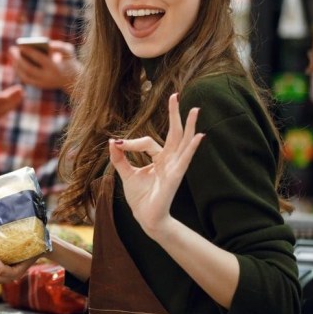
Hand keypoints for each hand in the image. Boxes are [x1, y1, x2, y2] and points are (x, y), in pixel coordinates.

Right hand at [0, 77, 22, 124]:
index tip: (17, 88)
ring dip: (14, 102)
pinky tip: (17, 99)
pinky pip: (3, 113)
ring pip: (4, 110)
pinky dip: (10, 106)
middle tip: (21, 90)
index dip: (8, 95)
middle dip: (13, 98)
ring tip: (21, 93)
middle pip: (2, 106)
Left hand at [11, 40, 79, 93]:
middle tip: (11, 49)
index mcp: (55, 68)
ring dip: (16, 65)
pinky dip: (19, 70)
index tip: (20, 45)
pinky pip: (26, 79)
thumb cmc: (69, 61)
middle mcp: (48, 78)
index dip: (29, 51)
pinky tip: (15, 61)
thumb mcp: (68, 51)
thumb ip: (58, 46)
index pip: (39, 59)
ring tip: (12, 54)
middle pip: (29, 69)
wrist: (74, 79)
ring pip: (25, 76)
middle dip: (18, 59)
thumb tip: (46, 45)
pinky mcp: (39, 86)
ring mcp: (43, 84)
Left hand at [108, 93, 203, 237]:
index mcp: (159, 158)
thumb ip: (120, 158)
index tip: (117, 145)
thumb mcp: (126, 174)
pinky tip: (200, 136)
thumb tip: (112, 141)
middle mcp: (169, 160)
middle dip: (175, 114)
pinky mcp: (175, 176)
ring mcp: (174, 167)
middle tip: (176, 95)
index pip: (147, 141)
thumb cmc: (141, 198)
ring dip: (189, 125)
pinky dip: (192, 148)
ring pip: (183, 142)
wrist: (146, 218)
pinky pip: (185, 160)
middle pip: (174, 133)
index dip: (130, 142)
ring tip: (195, 109)